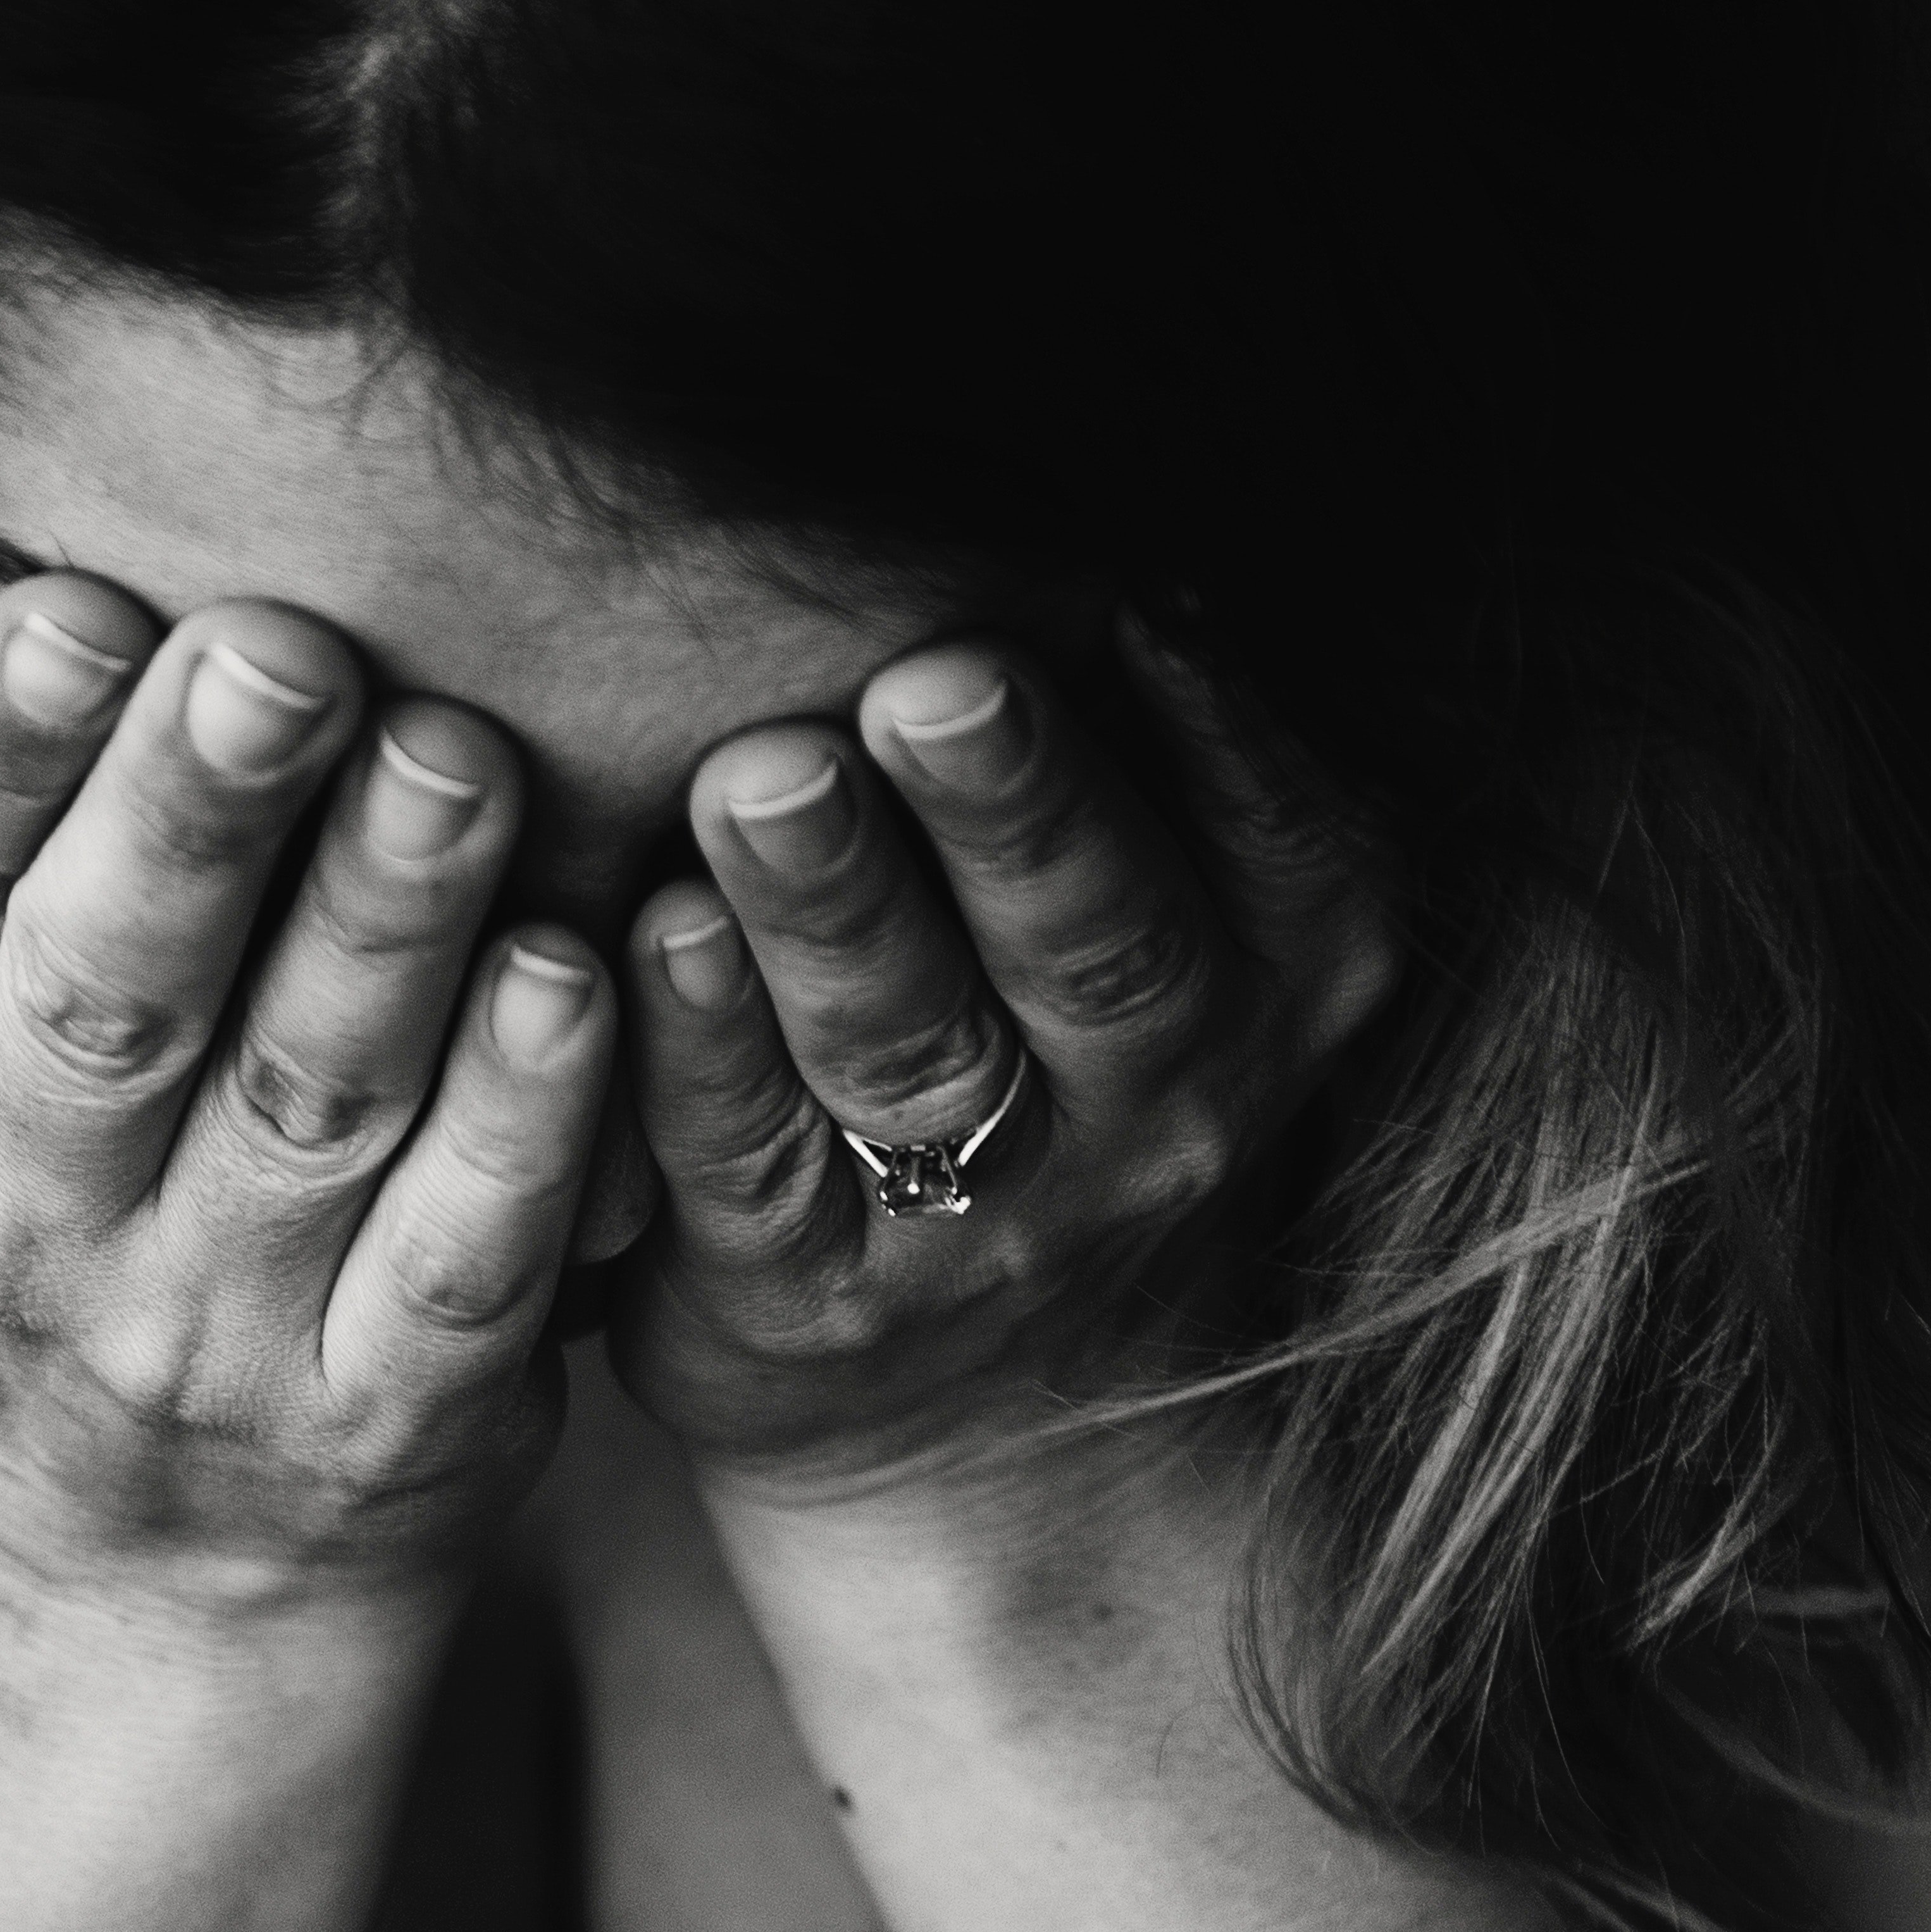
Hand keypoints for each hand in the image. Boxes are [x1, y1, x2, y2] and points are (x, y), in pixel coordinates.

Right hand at [0, 453, 615, 1610]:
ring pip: (307, 1103)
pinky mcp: (391, 1413)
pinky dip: (523, 1121)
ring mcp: (214, 1329)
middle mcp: (23, 1212)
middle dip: (197, 815)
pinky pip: (464, 1253)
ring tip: (460, 756)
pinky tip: (578, 978)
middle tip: (291, 649)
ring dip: (386, 924)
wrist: (134, 1554)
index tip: (75, 601)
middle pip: (112, 992)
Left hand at [608, 614, 1393, 1505]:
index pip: (1274, 844)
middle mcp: (1162, 1107)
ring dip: (834, 908)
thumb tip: (1076, 504)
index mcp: (1277, 976)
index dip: (1212, 728)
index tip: (1133, 596)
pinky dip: (702, 1052)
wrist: (1003, 1426)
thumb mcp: (1193, 928)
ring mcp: (991, 1222)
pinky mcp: (810, 1299)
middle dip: (1016, 806)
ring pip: (913, 1050)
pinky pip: (753, 1166)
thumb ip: (1150, 754)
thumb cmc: (1073, 1070)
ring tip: (764, 779)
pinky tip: (653, 941)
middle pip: (1097, 945)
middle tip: (935, 680)